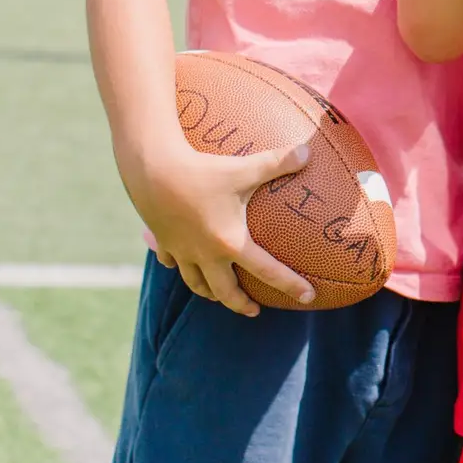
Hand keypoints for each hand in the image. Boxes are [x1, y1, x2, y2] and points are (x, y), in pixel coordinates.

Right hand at [123, 139, 314, 316]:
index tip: (308, 297)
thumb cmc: (203, 171)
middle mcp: (206, 254)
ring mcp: (182, 251)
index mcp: (230, 243)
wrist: (153, 170)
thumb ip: (278, 162)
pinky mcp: (163, 241)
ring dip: (210, 293)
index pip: (268, 271)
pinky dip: (180, 267)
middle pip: (225, 292)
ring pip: (196, 283)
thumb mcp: (245, 167)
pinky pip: (172, 262)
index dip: (290, 284)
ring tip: (218, 296)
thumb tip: (308, 150)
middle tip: (254, 311)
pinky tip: (182, 264)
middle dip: (240, 304)